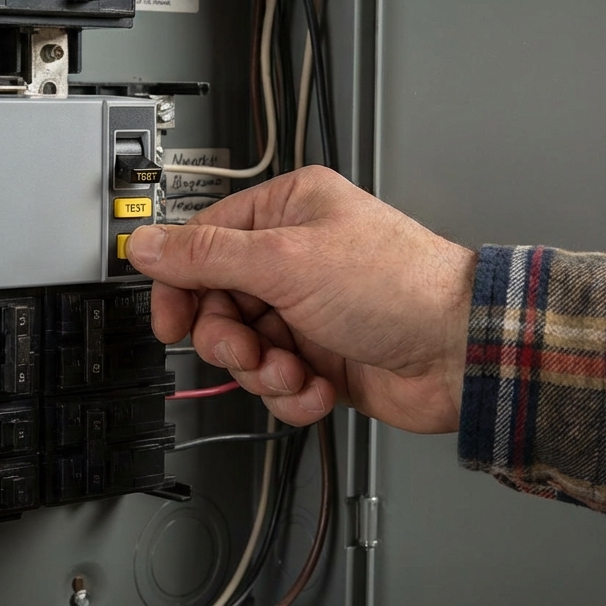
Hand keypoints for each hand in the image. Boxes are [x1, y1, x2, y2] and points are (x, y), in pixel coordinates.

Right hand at [127, 166, 475, 431]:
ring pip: (243, 349)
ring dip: (262, 369)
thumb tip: (145, 243)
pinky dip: (291, 393)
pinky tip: (317, 387)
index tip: (171, 320)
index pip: (202, 242)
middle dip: (228, 337)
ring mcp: (307, 310)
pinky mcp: (320, 357)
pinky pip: (275, 382)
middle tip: (247, 347)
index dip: (179, 284)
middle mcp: (294, 258)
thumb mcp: (286, 261)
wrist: (461, 352)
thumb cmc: (398, 286)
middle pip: (216, 303)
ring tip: (293, 369)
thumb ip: (205, 256)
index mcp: (285, 212)